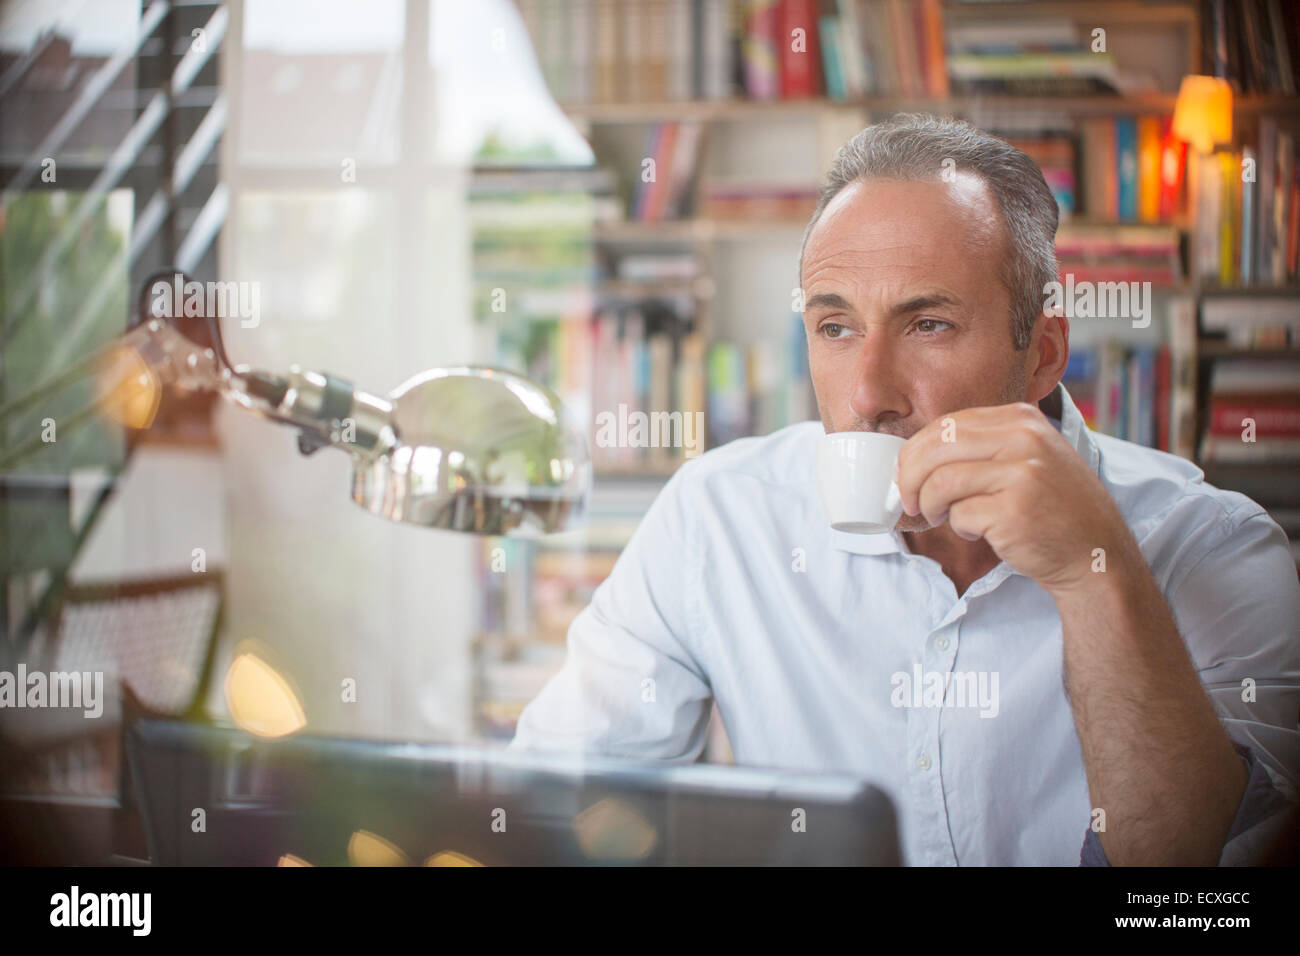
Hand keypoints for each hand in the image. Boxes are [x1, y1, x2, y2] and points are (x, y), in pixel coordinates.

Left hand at [894, 402, 1133, 595]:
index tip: (905, 474)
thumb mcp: (1026, 458)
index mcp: (1021, 419)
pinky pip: (960, 515)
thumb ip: (981, 446)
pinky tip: (977, 532)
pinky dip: (959, 527)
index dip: (916, 451)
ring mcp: (1021, 474)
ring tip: (938, 518)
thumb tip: (913, 456)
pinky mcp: (1014, 512)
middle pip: (937, 448)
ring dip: (929, 505)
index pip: (948, 424)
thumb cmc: (1051, 508)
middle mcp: (1024, 439)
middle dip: (909, 477)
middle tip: (909, 501)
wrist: (1095, 552)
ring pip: (941, 482)